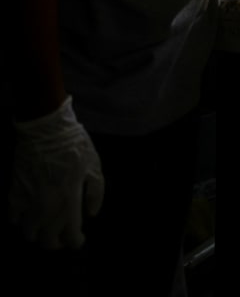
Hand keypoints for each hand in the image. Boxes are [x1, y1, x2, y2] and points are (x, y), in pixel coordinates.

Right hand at [9, 95, 104, 249]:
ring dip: (37, 233)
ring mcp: (28, 203)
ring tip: (44, 226)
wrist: (45, 129)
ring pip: (29, 234)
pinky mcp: (14, 194)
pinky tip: (27, 213)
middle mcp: (47, 209)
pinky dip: (20, 220)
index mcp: (69, 202)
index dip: (76, 242)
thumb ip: (96, 192)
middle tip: (61, 235)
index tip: (78, 239)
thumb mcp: (94, 166)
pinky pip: (13, 219)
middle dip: (56, 242)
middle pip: (47, 242)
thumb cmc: (74, 146)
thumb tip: (92, 214)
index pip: (71, 237)